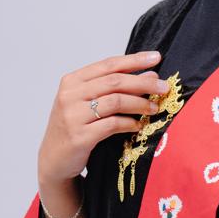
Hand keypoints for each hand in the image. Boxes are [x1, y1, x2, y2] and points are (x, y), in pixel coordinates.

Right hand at [37, 49, 169, 188]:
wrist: (54, 160)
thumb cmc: (75, 127)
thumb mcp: (85, 102)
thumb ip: (110, 88)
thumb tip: (150, 74)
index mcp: (72, 81)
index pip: (108, 65)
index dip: (134, 60)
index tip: (156, 58)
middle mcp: (69, 95)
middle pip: (115, 81)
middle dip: (144, 82)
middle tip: (164, 87)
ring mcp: (72, 116)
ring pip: (116, 101)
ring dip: (140, 103)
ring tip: (154, 108)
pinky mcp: (80, 136)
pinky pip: (112, 125)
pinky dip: (130, 123)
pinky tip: (138, 125)